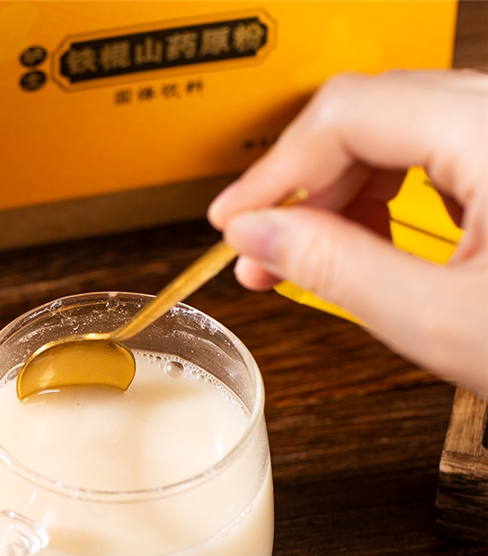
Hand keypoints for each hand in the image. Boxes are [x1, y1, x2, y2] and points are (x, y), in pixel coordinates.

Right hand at [208, 69, 487, 398]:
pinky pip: (425, 157)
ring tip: (305, 256)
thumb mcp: (439, 320)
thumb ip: (334, 270)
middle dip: (301, 186)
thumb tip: (256, 236)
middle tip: (260, 248)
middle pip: (365, 116)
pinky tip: (361, 243)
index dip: (275, 171)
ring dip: (336, 195)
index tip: (233, 220)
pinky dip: (378, 200)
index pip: (347, 116)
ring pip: (391, 134)